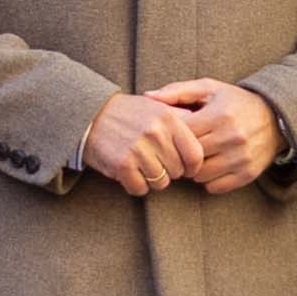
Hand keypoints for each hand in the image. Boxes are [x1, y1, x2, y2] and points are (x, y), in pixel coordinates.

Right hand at [78, 90, 193, 193]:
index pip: (196, 154)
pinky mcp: (122, 165)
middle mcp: (156, 133)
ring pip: (161, 182)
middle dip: (169, 171)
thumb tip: (206, 131)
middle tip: (155, 162)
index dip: (193, 167)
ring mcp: (138, 149)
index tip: (186, 168)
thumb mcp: (157, 107)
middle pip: (178, 171)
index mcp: (168, 119)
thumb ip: (181, 118)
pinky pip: (140, 188)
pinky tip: (129, 172)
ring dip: (152, 179)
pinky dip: (135, 185)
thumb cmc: (128, 113)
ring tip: (141, 165)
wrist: (90, 115)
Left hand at [149, 83, 285, 192]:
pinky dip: (208, 181)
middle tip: (179, 150)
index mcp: (219, 115)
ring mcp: (241, 158)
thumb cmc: (235, 102)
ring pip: (199, 175)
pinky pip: (215, 187)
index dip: (171, 136)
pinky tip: (210, 167)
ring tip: (194, 159)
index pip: (181, 133)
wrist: (276, 117)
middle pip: (189, 156)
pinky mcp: (248, 173)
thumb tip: (148, 96)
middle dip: (180, 154)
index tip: (170, 134)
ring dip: (193, 170)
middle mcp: (231, 137)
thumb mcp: (209, 88)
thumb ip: (177, 91)